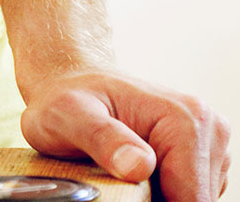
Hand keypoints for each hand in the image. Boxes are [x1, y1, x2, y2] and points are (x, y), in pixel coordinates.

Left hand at [21, 70, 230, 200]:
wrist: (68, 83)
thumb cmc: (65, 98)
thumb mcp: (68, 114)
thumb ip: (102, 138)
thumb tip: (139, 166)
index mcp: (185, 119)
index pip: (191, 194)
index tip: (118, 196)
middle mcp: (208, 129)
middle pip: (194, 198)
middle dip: (154, 201)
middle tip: (111, 182)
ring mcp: (208, 144)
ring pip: (192, 197)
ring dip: (158, 198)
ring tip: (118, 176)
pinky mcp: (200, 158)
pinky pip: (188, 192)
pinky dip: (162, 194)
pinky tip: (133, 178)